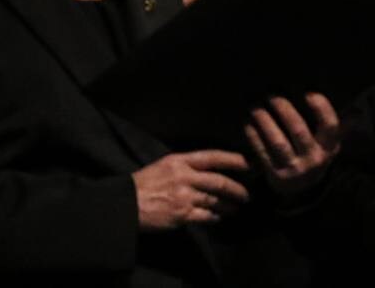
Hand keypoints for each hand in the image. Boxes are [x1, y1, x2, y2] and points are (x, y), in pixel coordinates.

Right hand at [132, 149, 249, 229]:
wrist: (126, 204)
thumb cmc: (144, 183)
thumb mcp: (164, 165)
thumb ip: (186, 166)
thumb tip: (208, 169)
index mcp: (180, 160)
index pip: (213, 156)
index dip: (233, 160)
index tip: (248, 164)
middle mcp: (184, 176)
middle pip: (219, 181)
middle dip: (236, 188)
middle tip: (246, 194)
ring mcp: (184, 196)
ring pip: (215, 200)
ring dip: (228, 205)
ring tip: (236, 207)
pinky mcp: (182, 215)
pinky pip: (206, 217)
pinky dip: (215, 217)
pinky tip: (218, 218)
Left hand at [244, 94, 341, 196]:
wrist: (302, 192)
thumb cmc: (315, 157)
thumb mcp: (331, 146)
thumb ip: (341, 128)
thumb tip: (358, 112)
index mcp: (329, 148)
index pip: (329, 126)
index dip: (321, 108)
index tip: (308, 92)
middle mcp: (313, 158)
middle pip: (299, 131)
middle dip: (285, 110)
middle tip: (272, 95)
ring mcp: (294, 168)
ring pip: (278, 142)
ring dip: (266, 123)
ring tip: (256, 107)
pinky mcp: (276, 175)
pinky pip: (263, 154)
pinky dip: (255, 138)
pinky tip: (248, 124)